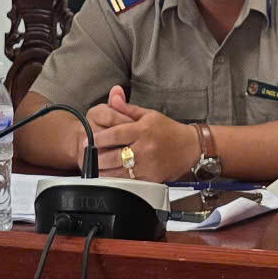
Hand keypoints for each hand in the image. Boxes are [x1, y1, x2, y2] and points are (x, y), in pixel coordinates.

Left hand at [85, 86, 199, 180]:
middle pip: (115, 156)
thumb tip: (113, 96)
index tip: (89, 140)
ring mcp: (149, 165)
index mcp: (143, 130)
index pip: (116, 134)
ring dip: (104, 171)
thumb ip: (127, 108)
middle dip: (97, 157)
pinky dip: (118, 180)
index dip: (100, 138)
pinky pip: (130, 182)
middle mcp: (145, 148)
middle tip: (87, 155)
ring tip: (94, 168)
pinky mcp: (152, 178)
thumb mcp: (148, 114)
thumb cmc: (169, 130)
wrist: (190, 146)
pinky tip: (109, 177)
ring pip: (120, 172)